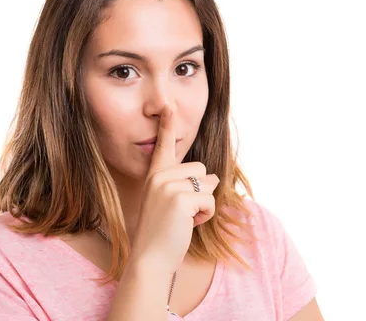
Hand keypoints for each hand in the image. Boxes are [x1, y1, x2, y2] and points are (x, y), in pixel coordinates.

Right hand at [129, 106, 218, 275]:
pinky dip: (205, 216)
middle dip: (201, 192)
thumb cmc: (162, 233)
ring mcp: (168, 186)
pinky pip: (210, 201)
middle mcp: (159, 176)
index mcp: (154, 175)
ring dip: (204, 205)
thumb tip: (216, 176)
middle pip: (201, 169)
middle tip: (181, 213)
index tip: (168, 105)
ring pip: (208, 184)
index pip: (163, 146)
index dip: (167, 126)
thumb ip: (186, 186)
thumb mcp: (169, 204)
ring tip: (183, 219)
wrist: (150, 259)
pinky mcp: (180, 198)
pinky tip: (187, 225)